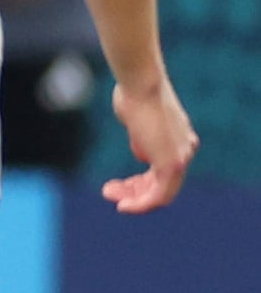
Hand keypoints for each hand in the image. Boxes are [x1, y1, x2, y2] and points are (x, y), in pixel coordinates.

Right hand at [108, 76, 197, 213]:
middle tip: (109, 191)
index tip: (117, 184)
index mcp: (180, 140)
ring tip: (110, 196)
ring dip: (134, 198)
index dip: (138, 182)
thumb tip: (143, 156)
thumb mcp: (138, 121)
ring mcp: (180, 158)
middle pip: (162, 184)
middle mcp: (185, 150)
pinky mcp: (171, 165)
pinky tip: (124, 206)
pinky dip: (140, 203)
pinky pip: (158, 195)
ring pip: (160, 192)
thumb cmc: (134, 95)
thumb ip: (142, 140)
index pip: (162, 171)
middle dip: (133, 191)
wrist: (142, 86)